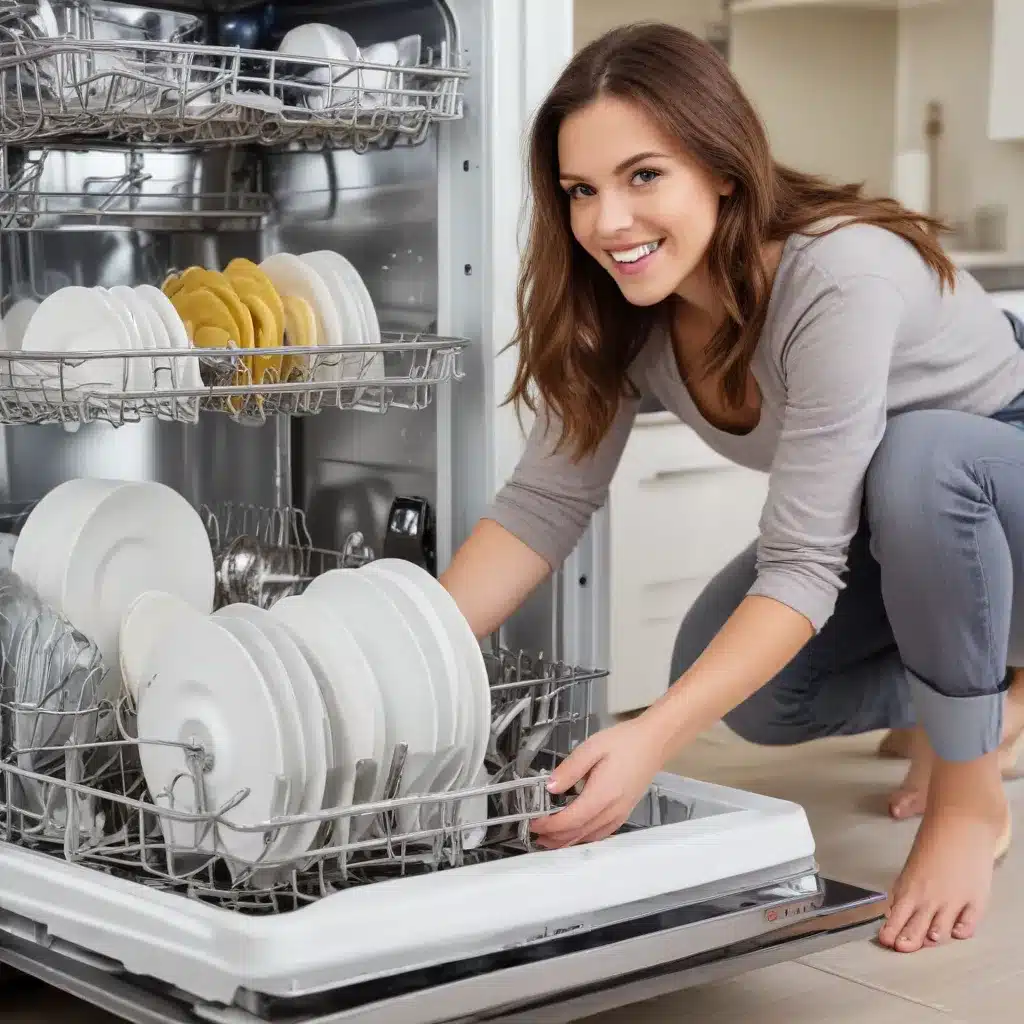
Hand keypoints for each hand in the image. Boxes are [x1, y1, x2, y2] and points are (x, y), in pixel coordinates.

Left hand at [530, 716, 666, 849]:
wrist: (654, 743)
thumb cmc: (625, 742)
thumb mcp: (592, 747)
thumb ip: (570, 768)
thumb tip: (550, 787)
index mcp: (603, 794)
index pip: (571, 819)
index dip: (550, 825)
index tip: (534, 823)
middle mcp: (612, 810)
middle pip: (578, 833)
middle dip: (554, 837)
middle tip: (535, 833)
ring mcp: (620, 814)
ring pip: (589, 837)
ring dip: (567, 841)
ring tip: (548, 839)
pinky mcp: (623, 813)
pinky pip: (601, 833)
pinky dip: (584, 838)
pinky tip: (574, 835)